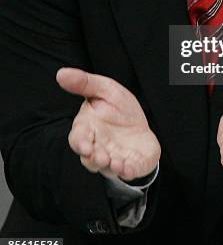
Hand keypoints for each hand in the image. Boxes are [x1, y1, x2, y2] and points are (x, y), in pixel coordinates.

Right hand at [56, 67, 160, 181]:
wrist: (140, 125)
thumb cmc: (117, 107)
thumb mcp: (105, 89)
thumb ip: (84, 83)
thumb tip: (60, 73)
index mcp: (88, 129)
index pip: (78, 139)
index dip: (80, 143)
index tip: (84, 146)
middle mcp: (98, 147)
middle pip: (90, 158)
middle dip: (94, 158)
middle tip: (100, 156)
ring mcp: (114, 158)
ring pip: (108, 168)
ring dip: (111, 166)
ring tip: (115, 163)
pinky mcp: (132, 164)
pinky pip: (129, 171)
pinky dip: (128, 171)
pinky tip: (129, 168)